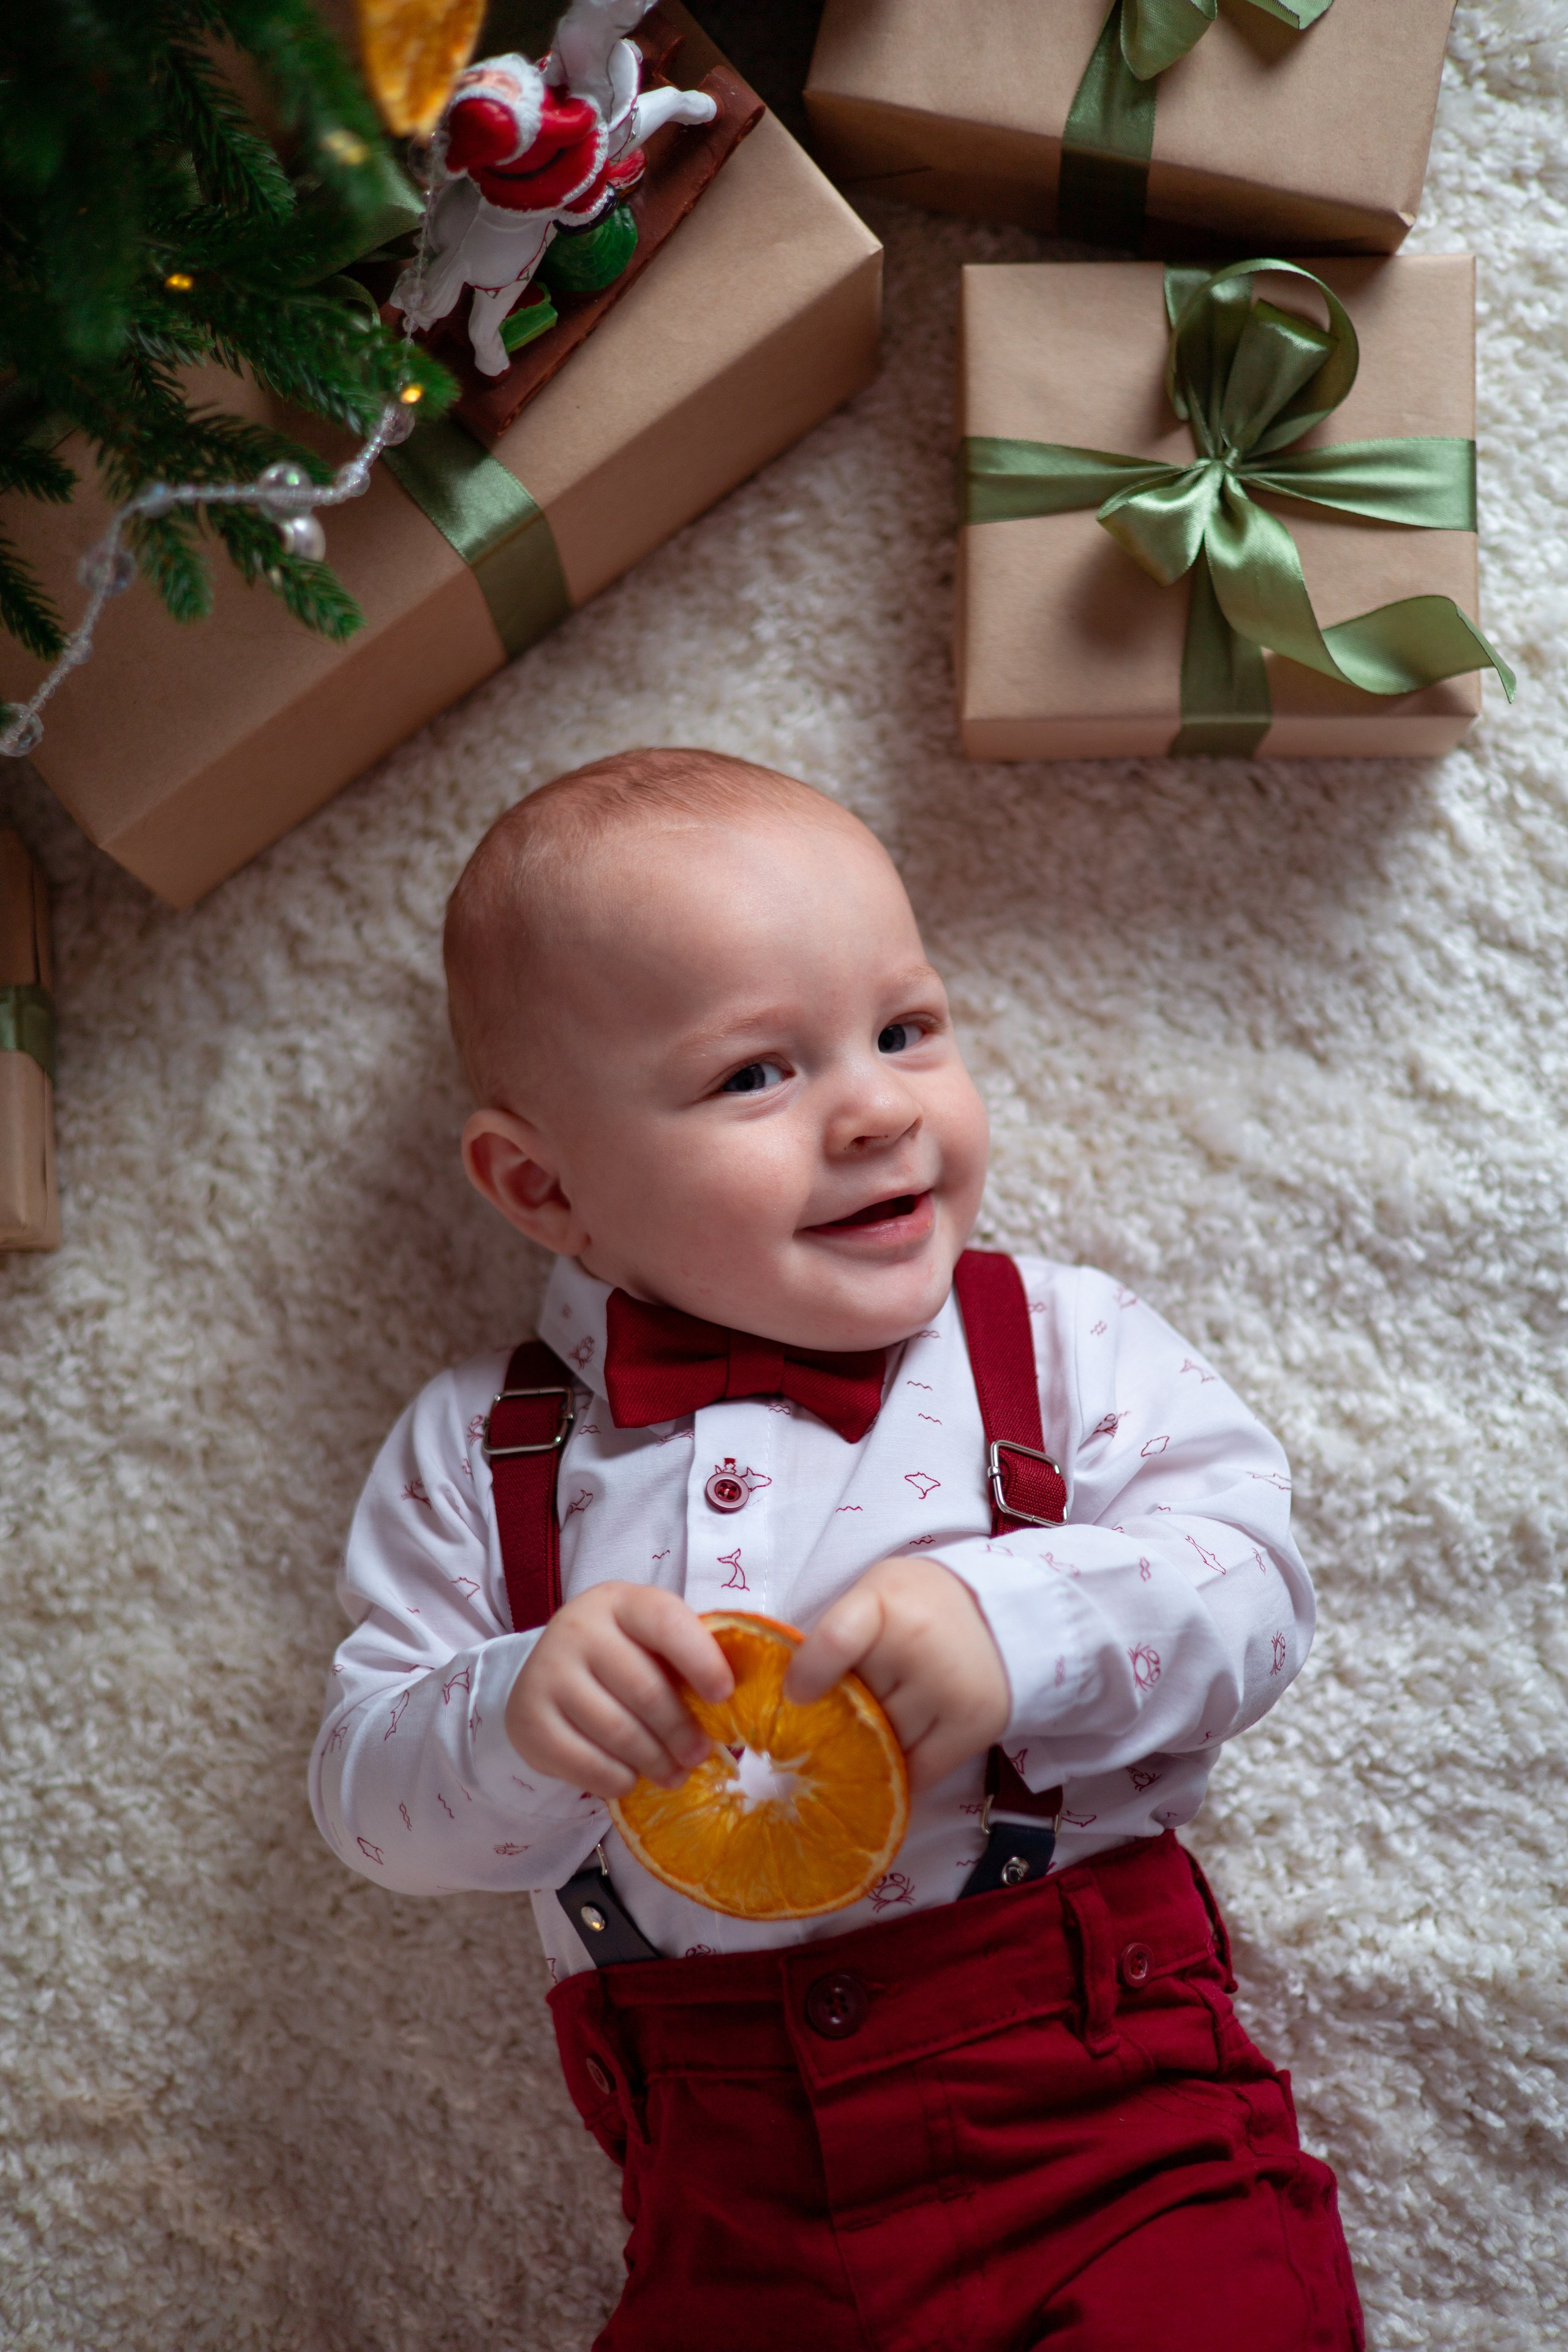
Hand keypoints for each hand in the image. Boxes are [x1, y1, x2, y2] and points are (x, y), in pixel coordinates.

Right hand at [506, 1583, 733, 1798]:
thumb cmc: (620, 1657)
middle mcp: (577, 1629)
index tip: (724, 1695)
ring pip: (617, 1731)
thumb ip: (689, 1659)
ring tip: (674, 1773)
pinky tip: (631, 1778)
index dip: (701, 1660)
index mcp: (619, 1602)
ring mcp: (547, 1673)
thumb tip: (740, 1706)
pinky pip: (585, 1763)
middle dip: (681, 1730)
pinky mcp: (528, 1720)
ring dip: (655, 1761)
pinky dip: (617, 1778)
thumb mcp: (650, 1642)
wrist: (546, 1675)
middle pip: (644, 1689)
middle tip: (700, 1754)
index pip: (665, 1622)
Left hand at [784, 1556, 1009, 1795]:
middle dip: (843, 1714)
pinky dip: (901, 1772)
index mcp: (887, 1602)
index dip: (808, 1675)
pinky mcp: (975, 1726)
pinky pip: (919, 1773)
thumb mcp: (874, 1593)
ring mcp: (950, 1690)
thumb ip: (836, 1633)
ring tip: (877, 1726)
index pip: (836, 1642)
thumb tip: (794, 1701)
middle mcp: (920, 1646)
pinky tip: (896, 1756)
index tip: (795, 1696)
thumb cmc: (919, 1604)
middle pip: (855, 1706)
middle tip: (843, 1710)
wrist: (998, 1615)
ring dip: (872, 1745)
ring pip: (883, 1745)